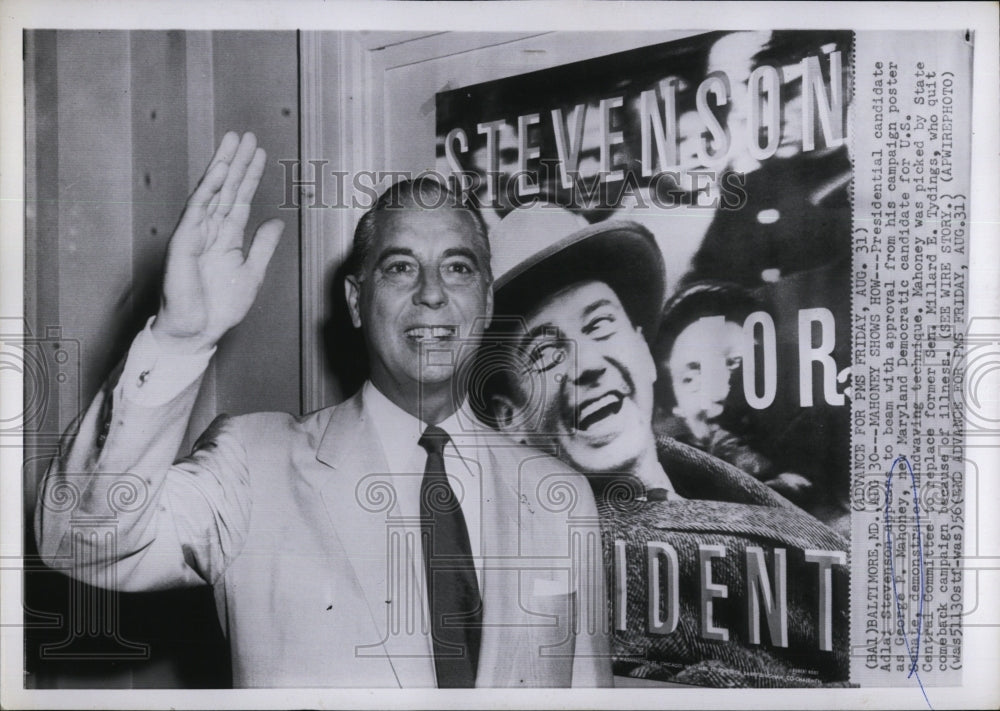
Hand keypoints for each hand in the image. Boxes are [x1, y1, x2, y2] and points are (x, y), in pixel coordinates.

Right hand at [151, 131, 283, 352]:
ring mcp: (196, 233)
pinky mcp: (185, 242)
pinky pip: (197, 209)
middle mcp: (210, 230)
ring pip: (211, 192)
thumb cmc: (219, 306)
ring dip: (223, 166)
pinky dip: (209, 189)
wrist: (199, 331)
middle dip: (237, 162)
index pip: (239, 198)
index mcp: (226, 236)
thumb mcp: (252, 272)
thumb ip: (263, 246)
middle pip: (226, 188)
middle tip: (246, 135)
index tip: (259, 153)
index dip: (250, 175)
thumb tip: (275, 221)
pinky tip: (220, 170)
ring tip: (233, 142)